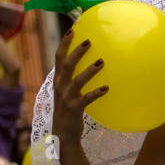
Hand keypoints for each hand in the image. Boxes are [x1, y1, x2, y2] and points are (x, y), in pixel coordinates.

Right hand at [51, 28, 106, 145]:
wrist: (63, 134)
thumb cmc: (68, 111)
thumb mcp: (67, 92)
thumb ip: (74, 79)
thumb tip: (90, 64)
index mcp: (58, 81)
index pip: (58, 57)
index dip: (64, 43)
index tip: (72, 30)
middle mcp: (60, 87)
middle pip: (66, 65)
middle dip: (76, 52)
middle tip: (88, 41)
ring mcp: (66, 98)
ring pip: (77, 81)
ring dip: (89, 71)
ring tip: (101, 62)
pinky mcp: (74, 109)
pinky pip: (86, 99)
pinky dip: (96, 93)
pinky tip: (107, 88)